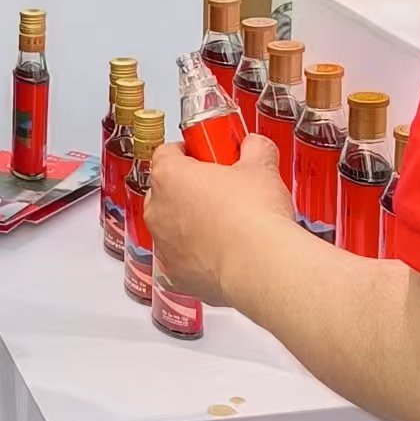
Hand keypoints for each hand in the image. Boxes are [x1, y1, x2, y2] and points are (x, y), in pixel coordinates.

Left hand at [147, 132, 293, 305]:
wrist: (260, 265)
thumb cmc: (254, 216)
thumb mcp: (261, 166)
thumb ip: (254, 147)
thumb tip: (254, 146)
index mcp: (169, 176)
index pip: (168, 152)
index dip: (191, 151)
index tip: (208, 155)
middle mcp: (158, 210)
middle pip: (167, 189)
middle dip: (190, 188)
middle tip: (222, 189)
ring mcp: (164, 245)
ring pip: (173, 225)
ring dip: (192, 222)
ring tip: (228, 223)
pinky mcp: (176, 274)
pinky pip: (183, 257)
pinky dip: (198, 254)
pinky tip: (226, 251)